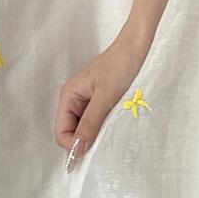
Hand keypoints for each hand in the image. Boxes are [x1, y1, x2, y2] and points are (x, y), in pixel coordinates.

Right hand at [55, 37, 149, 165]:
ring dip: (95, 134)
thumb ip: (90, 123)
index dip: (73, 145)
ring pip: (84, 127)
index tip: (92, 151)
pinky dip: (102, 126)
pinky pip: (95, 120)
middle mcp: (74, 99)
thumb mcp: (105, 96)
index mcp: (69, 96)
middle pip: (71, 131)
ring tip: (111, 133)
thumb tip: (77, 149)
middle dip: (84, 140)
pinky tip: (114, 125)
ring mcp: (86, 100)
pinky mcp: (99, 100)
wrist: (136, 46)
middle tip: (105, 143)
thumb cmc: (120, 66)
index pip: (61, 131)